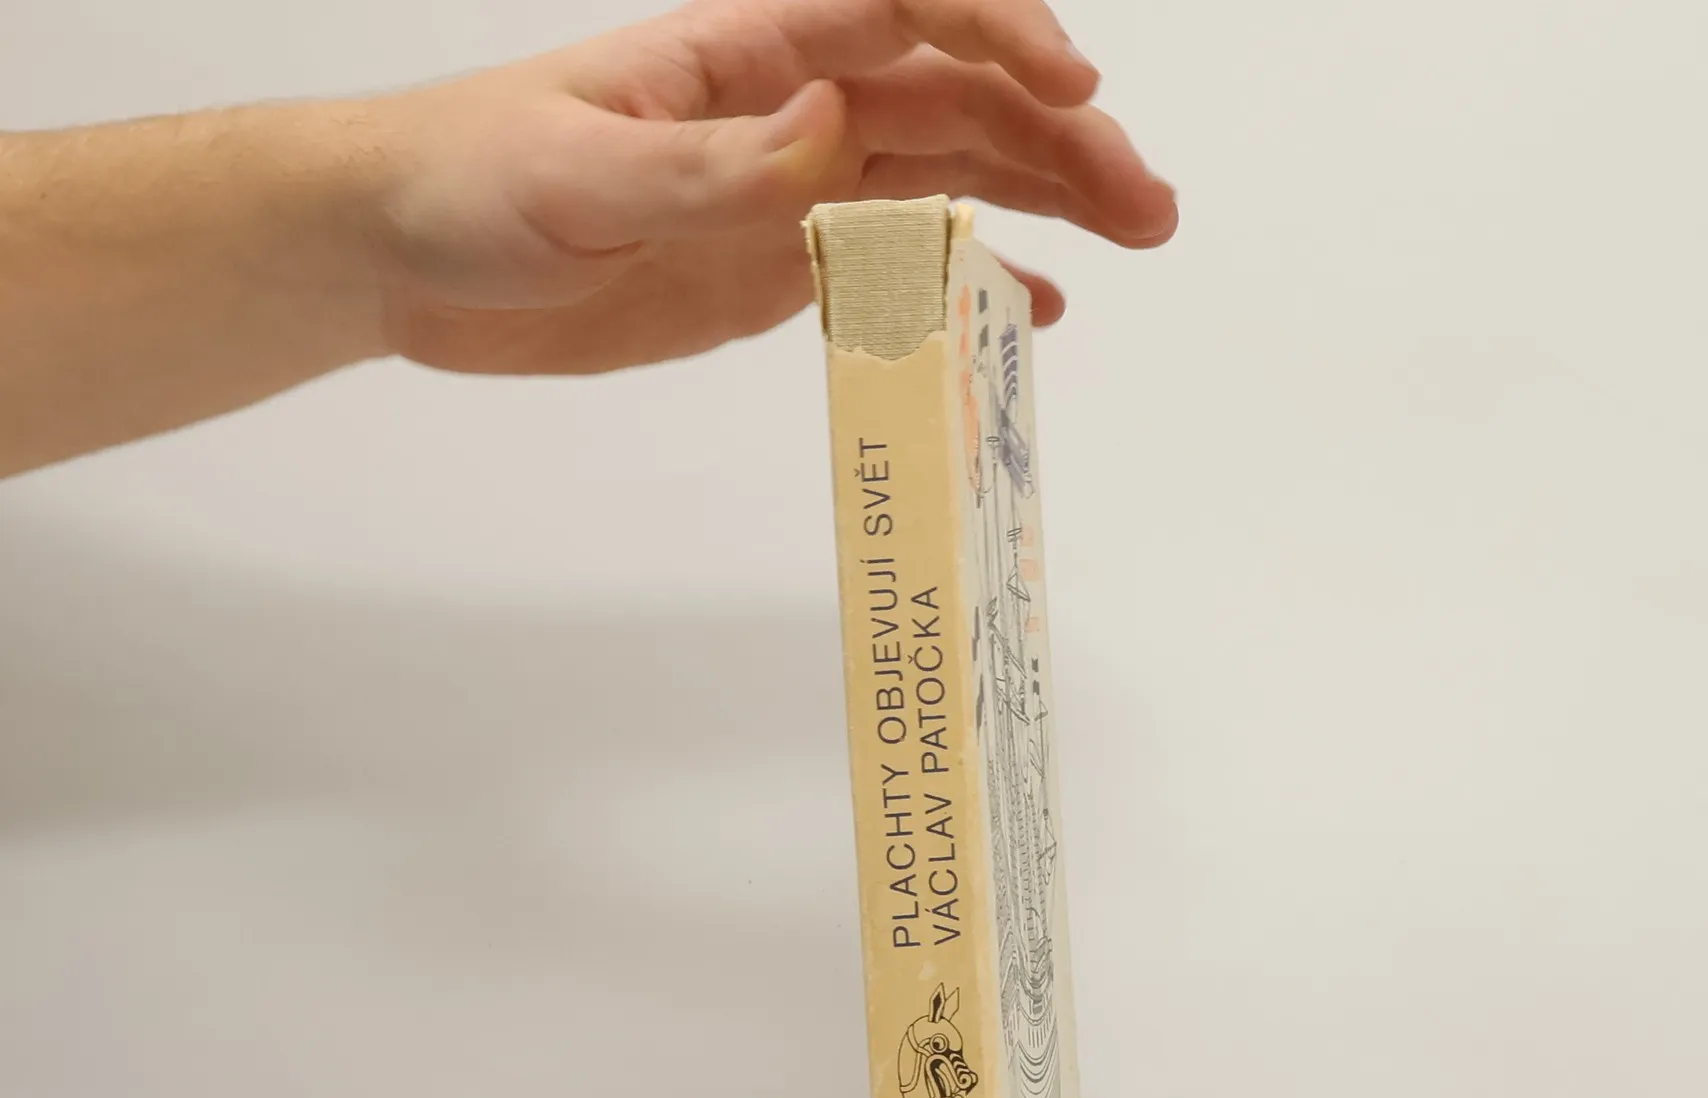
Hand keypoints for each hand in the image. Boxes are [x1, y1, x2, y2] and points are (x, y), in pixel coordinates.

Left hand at [362, 0, 1177, 374]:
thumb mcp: (580, 176)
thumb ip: (715, 163)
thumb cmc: (469, 182)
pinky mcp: (776, 265)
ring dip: (1046, 200)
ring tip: (1133, 236)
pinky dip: (970, 277)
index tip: (1072, 89)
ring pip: (950, 177)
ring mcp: (792, 189)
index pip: (907, 13)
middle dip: (1064, 140)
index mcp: (750, 51)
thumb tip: (836, 125)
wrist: (405, 257)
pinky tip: (1034, 304)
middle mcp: (792, 106)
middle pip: (960, 101)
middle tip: (1148, 208)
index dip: (1001, 37)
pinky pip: (896, 264)